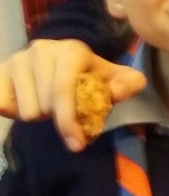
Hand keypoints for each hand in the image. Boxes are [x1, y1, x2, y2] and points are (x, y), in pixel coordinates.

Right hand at [0, 39, 145, 151]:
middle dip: (56, 117)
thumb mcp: (117, 78)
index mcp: (70, 50)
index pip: (62, 91)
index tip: (77, 145)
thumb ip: (129, 83)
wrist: (63, 61)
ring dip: (38, 115)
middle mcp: (41, 50)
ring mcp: (17, 59)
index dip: (68, 121)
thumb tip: (116, 93)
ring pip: (24, 111)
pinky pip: (1, 104)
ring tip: (47, 103)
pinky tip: (26, 102)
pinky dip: (13, 112)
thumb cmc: (91, 74)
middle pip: (43, 106)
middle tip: (64, 110)